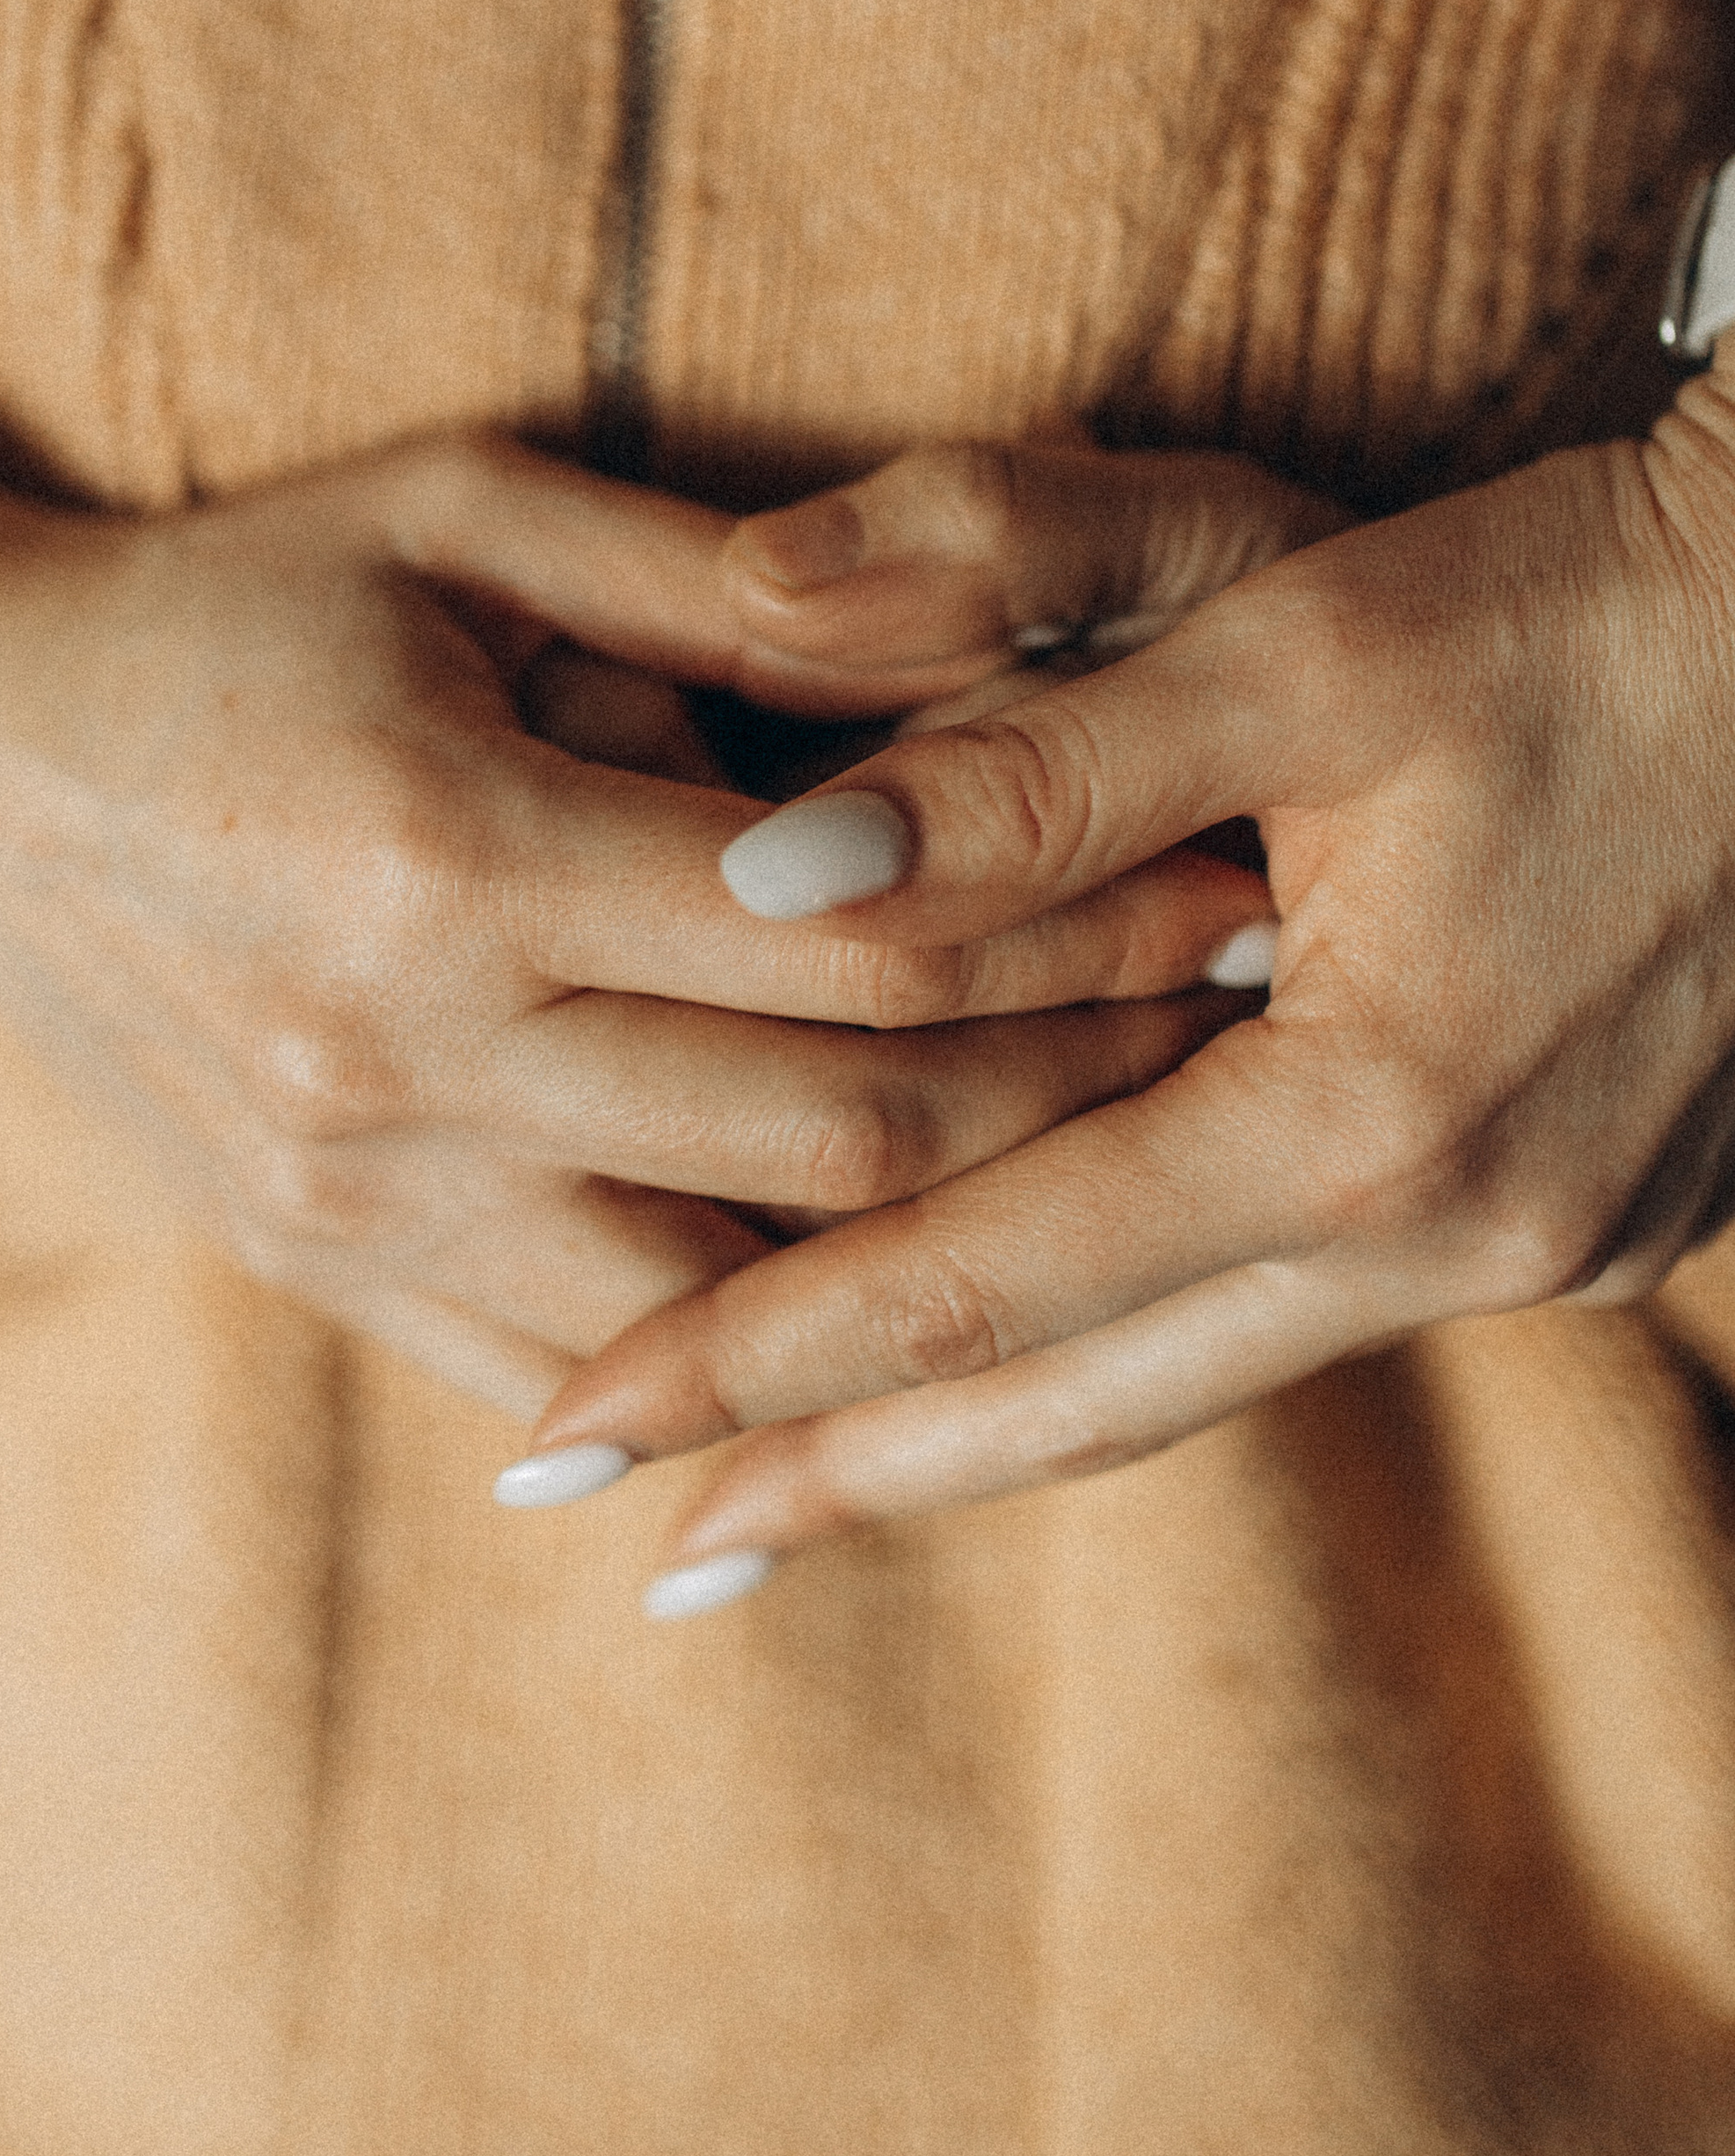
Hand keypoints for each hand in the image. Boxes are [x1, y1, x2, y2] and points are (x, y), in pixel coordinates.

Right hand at [0, 344, 1238, 1417]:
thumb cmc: (236, 594)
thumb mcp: (457, 507)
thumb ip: (719, 572)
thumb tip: (985, 627)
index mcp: (452, 849)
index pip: (865, 943)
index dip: (1088, 928)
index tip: (1242, 891)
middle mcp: (406, 1056)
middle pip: (841, 1146)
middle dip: (1081, 1098)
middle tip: (1239, 1041)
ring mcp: (356, 1193)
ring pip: (735, 1310)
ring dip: (945, 1261)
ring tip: (1109, 1177)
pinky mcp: (321, 1264)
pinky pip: (579, 1373)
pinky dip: (748, 1364)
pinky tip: (890, 1312)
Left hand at [525, 387, 1734, 1578]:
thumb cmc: (1573, 602)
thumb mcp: (1296, 631)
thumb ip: (1024, 760)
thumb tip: (759, 879)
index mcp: (1373, 1113)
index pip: (986, 1282)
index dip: (761, 1357)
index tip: (572, 1429)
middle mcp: (1463, 1231)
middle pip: (1084, 1401)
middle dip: (846, 1477)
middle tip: (643, 1552)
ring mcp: (1544, 1245)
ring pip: (1197, 1380)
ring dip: (987, 1442)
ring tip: (796, 1501)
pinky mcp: (1584, 1215)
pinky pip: (1300, 1317)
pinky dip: (1139, 1347)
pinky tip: (1041, 1348)